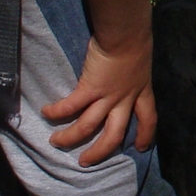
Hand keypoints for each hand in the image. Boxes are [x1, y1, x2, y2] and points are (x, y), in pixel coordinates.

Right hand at [44, 32, 157, 165]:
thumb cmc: (134, 40)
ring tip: (56, 142)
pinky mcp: (90, 88)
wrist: (126, 34)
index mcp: (142, 91)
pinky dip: (57, 111)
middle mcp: (125, 99)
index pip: (149, 119)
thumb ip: (133, 73)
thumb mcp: (141, 62)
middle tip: (86, 161)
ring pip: (88, 126)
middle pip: (115, 134)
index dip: (145, 134)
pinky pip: (71, 106)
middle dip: (100, 151)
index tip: (142, 148)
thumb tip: (125, 72)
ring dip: (71, 137)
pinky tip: (46, 112)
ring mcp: (107, 96)